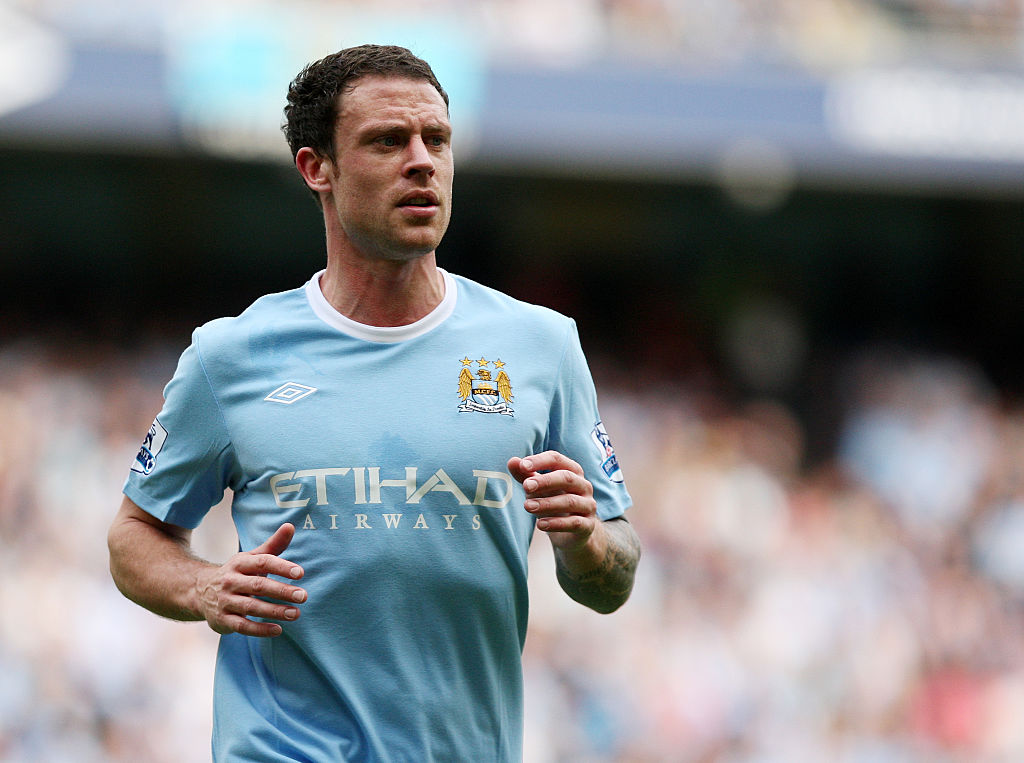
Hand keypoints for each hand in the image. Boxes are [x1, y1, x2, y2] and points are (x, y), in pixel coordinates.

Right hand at [194, 523, 306, 637]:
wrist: (200, 591)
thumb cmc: (238, 573)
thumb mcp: (252, 558)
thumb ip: (273, 545)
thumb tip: (290, 526)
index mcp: (240, 563)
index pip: (262, 562)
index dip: (281, 567)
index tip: (300, 573)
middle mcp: (231, 581)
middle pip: (259, 585)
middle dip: (282, 591)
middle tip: (303, 596)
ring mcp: (225, 601)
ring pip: (252, 606)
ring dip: (275, 611)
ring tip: (296, 613)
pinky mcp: (223, 619)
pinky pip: (242, 626)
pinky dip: (260, 629)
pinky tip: (278, 630)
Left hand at [508, 451, 600, 552]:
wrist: (572, 532)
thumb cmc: (553, 502)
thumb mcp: (538, 488)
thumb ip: (525, 475)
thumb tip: (512, 461)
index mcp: (572, 471)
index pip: (557, 459)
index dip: (540, 461)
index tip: (522, 465)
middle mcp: (583, 485)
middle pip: (567, 478)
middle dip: (545, 481)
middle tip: (526, 486)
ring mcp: (588, 505)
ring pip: (570, 501)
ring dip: (547, 503)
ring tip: (527, 507)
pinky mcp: (588, 525)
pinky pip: (574, 523)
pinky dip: (557, 523)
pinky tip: (540, 524)